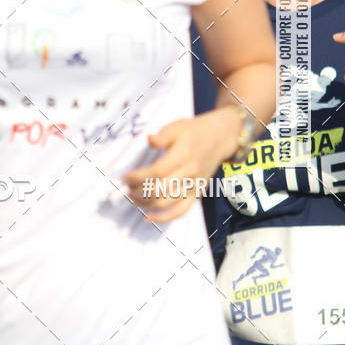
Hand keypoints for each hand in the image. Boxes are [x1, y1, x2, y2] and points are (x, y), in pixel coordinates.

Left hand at [120, 107, 239, 223]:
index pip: (157, 172)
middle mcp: (189, 173)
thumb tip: (149, 140)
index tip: (124, 177)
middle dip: (138, 192)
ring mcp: (194, 185)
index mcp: (183, 155)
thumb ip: (162, 135)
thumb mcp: (177, 126)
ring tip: (133, 198)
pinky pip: (181, 211)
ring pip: (167, 203)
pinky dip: (164, 218)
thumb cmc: (194, 130)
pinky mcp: (197, 193)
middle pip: (160, 190)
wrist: (220, 138)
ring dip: (146, 204)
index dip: (137, 177)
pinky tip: (148, 218)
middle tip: (126, 187)